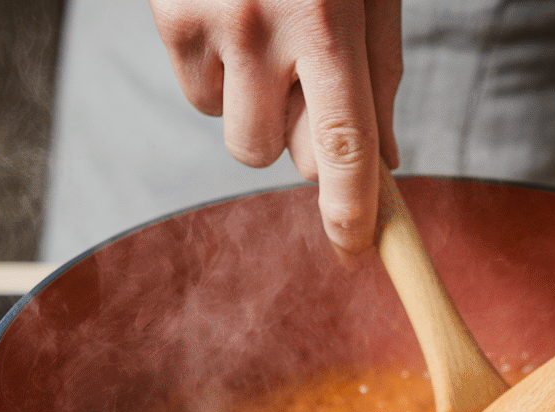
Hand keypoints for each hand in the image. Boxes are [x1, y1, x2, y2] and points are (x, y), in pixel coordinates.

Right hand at [148, 0, 402, 251]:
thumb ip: (381, 72)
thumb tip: (384, 161)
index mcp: (326, 18)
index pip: (342, 140)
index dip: (349, 205)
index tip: (354, 244)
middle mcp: (262, 27)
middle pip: (287, 155)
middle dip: (305, 141)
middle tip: (312, 78)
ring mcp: (209, 26)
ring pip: (240, 134)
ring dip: (259, 110)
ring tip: (271, 40)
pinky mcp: (170, 22)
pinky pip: (201, 97)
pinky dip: (220, 76)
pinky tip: (234, 22)